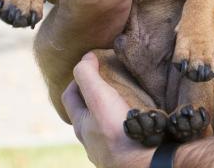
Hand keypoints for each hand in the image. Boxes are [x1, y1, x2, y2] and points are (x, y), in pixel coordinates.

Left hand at [63, 53, 154, 167]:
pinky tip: (142, 117)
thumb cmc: (118, 131)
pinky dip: (129, 123)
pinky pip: (125, 133)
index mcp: (81, 127)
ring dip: (114, 110)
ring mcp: (109, 149)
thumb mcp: (98, 97)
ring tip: (129, 97)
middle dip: (97, 94)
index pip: (69, 96)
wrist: (144, 162)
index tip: (93, 66)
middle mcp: (92, 141)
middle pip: (88, 112)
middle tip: (112, 80)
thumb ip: (87, 76)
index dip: (78, 78)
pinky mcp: (128, 152)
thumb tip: (85, 57)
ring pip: (107, 125)